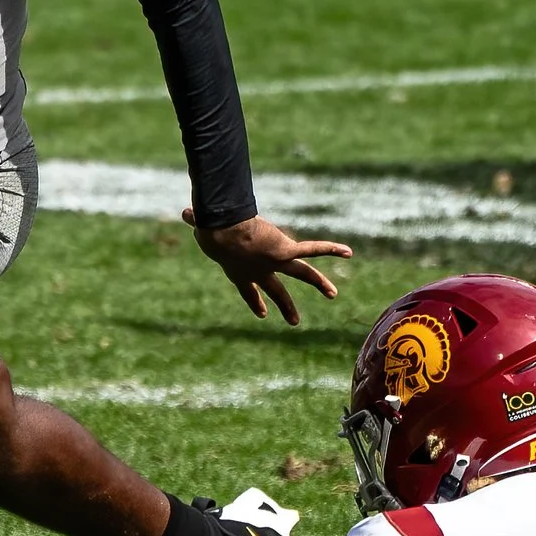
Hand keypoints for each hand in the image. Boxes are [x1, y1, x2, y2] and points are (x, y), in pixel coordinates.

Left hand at [186, 212, 351, 326]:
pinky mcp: (286, 250)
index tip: (261, 313)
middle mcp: (259, 271)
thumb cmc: (211, 230)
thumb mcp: (204, 227)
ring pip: (302, 274)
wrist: (223, 234)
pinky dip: (331, 248)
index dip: (255, 301)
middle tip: (294, 322)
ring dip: (319, 283)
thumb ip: (198, 220)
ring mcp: (275, 262)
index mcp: (239, 270)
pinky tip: (347, 251)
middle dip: (285, 305)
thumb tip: (188, 213)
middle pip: (276, 290)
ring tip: (332, 294)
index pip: (248, 291)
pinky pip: (313, 249)